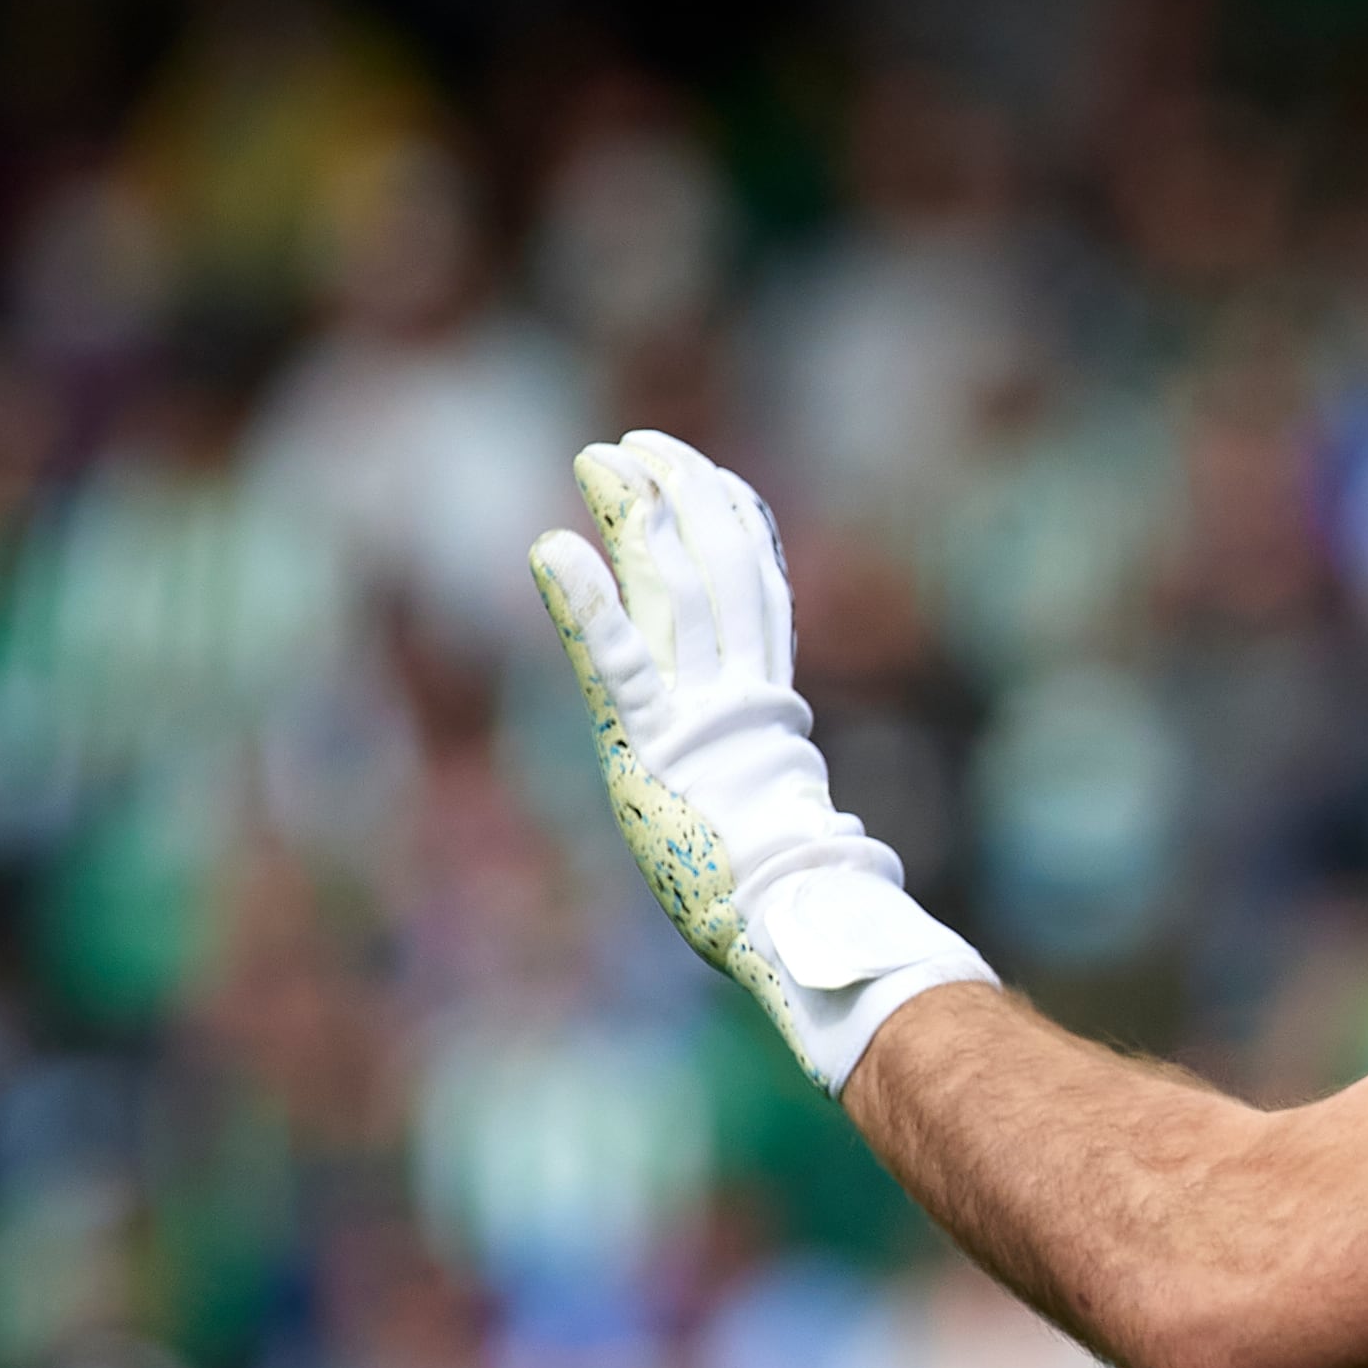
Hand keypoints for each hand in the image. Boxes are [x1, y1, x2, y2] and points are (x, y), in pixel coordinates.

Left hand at [527, 430, 993, 1092]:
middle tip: (638, 444)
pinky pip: (614, 658)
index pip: (757, 592)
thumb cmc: (792, 903)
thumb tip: (815, 818)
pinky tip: (551, 548)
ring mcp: (696, 713)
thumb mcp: (782, 827)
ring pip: (673, 588)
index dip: (733, 523)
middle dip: (678, 496)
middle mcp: (736, 696)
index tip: (707, 473)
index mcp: (768, 712)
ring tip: (600, 460)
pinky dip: (584, 601)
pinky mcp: (648, 742)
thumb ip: (775, 797)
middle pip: (714, 568)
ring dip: (634, 517)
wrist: (798, 923)